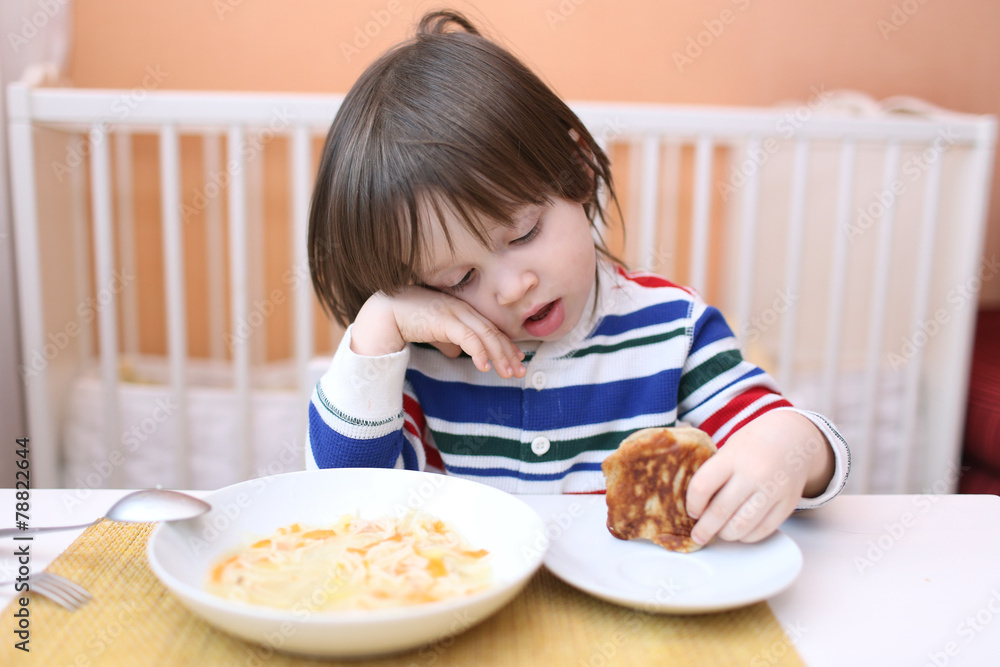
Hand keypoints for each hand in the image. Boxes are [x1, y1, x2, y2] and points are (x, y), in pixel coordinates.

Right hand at [350, 287, 526, 378]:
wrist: (386, 313)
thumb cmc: (409, 320)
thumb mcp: (435, 332)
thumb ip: (447, 340)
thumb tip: (456, 353)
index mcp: (463, 311)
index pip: (491, 329)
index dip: (506, 345)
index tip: (517, 361)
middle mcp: (464, 310)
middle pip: (493, 333)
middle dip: (508, 353)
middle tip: (520, 371)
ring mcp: (456, 313)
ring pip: (485, 335)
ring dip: (498, 355)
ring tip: (507, 373)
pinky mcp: (446, 320)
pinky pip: (468, 337)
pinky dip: (479, 352)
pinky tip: (484, 367)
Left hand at [685, 410, 833, 544]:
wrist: (794, 436)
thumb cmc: (755, 444)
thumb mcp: (730, 448)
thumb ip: (715, 472)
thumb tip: (696, 504)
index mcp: (733, 457)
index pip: (702, 486)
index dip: (693, 504)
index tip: (692, 511)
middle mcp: (754, 474)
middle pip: (720, 511)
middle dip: (705, 528)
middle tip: (698, 535)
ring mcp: (773, 491)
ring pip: (741, 526)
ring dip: (725, 534)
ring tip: (720, 532)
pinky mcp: (788, 504)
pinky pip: (762, 530)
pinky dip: (747, 536)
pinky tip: (740, 531)